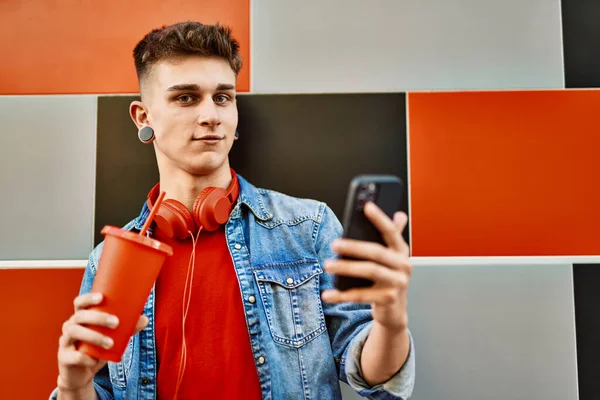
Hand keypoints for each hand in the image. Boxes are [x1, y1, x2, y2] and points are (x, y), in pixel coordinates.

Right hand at [57, 293, 148, 393]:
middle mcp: (70, 326)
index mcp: (80, 318)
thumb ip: (127, 328)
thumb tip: (145, 319)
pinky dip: (85, 358)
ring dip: (94, 336)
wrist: (82, 373)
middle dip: (98, 318)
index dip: (88, 298)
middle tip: (116, 322)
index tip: (102, 297)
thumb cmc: (97, 349)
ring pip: (74, 333)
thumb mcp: (113, 337)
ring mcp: (65, 342)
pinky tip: (95, 360)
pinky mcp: (64, 358)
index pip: (79, 303)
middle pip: (79, 316)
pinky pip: (73, 355)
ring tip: (110, 343)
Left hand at [322, 201, 411, 331]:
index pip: (391, 232)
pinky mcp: (388, 300)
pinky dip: (343, 295)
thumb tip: (398, 214)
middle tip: (333, 244)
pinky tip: (328, 294)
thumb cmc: (387, 277)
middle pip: (377, 252)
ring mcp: (398, 283)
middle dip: (354, 247)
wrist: (394, 311)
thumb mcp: (391, 257)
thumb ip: (392, 236)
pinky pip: (362, 296)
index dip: (380, 219)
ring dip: (346, 268)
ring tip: (327, 265)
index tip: (367, 206)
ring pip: (370, 271)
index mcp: (401, 251)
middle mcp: (403, 266)